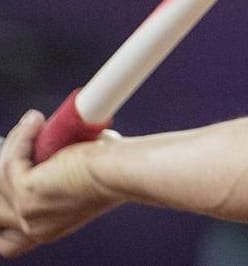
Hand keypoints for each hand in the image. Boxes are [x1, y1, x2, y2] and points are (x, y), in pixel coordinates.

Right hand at [0, 112, 118, 258]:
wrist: (125, 171)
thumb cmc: (116, 170)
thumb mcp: (77, 178)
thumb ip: (58, 173)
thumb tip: (52, 147)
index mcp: (49, 228)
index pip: (10, 237)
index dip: (5, 201)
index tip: (14, 166)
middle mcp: (36, 228)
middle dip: (4, 170)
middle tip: (20, 143)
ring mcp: (27, 214)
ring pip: (2, 175)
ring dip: (17, 143)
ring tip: (34, 123)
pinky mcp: (26, 193)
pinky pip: (12, 161)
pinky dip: (22, 137)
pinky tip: (35, 122)